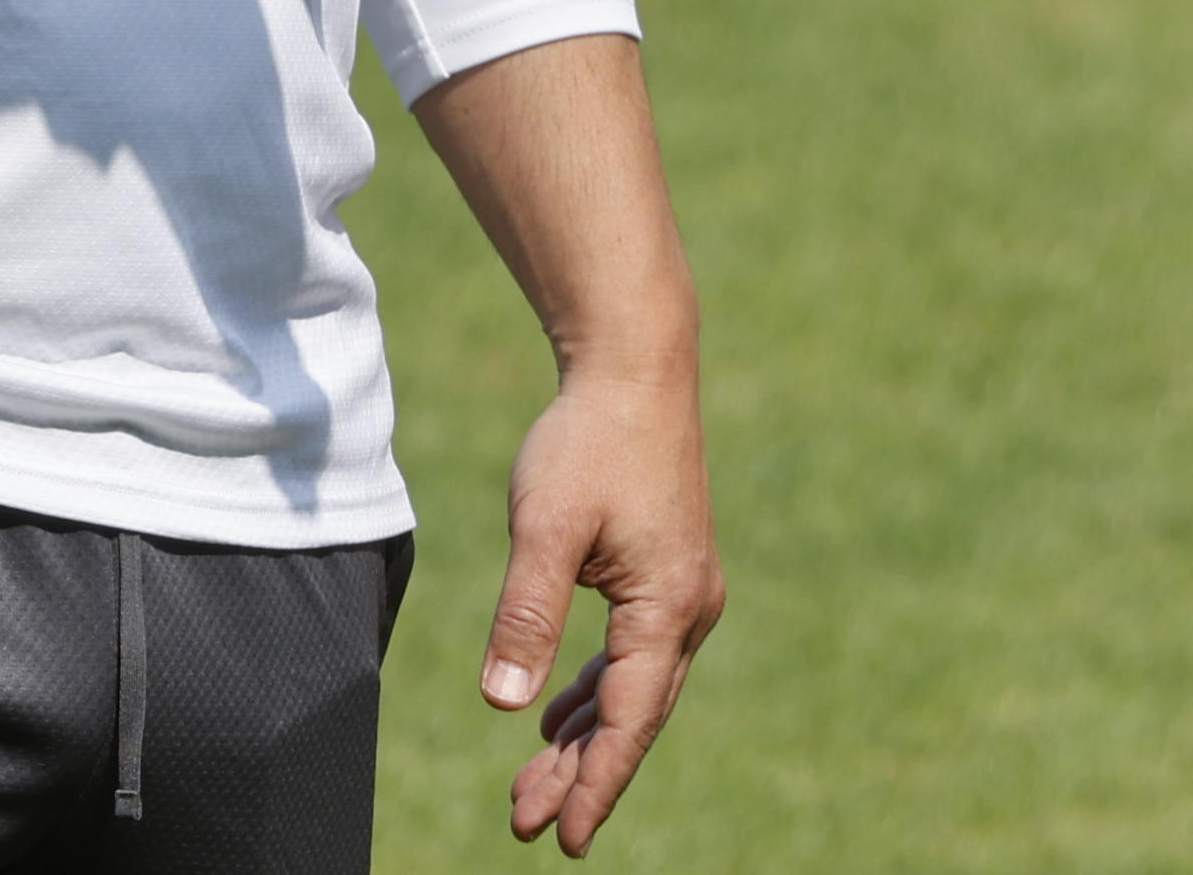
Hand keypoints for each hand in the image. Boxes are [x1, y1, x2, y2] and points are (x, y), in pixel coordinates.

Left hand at [479, 366, 723, 854]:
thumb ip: (526, 616)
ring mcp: (682, 590)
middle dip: (583, 773)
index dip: (596, 784)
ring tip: (534, 786)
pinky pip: (634, 653)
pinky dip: (598, 690)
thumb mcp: (547, 528)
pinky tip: (560, 714)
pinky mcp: (665, 571)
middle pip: (635, 714)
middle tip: (526, 824)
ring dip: (587, 736)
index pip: (629, 719)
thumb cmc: (590, 440)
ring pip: (635, 688)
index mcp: (667, 605)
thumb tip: (504, 703)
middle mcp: (688, 608)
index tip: (562, 839)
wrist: (636, 366)